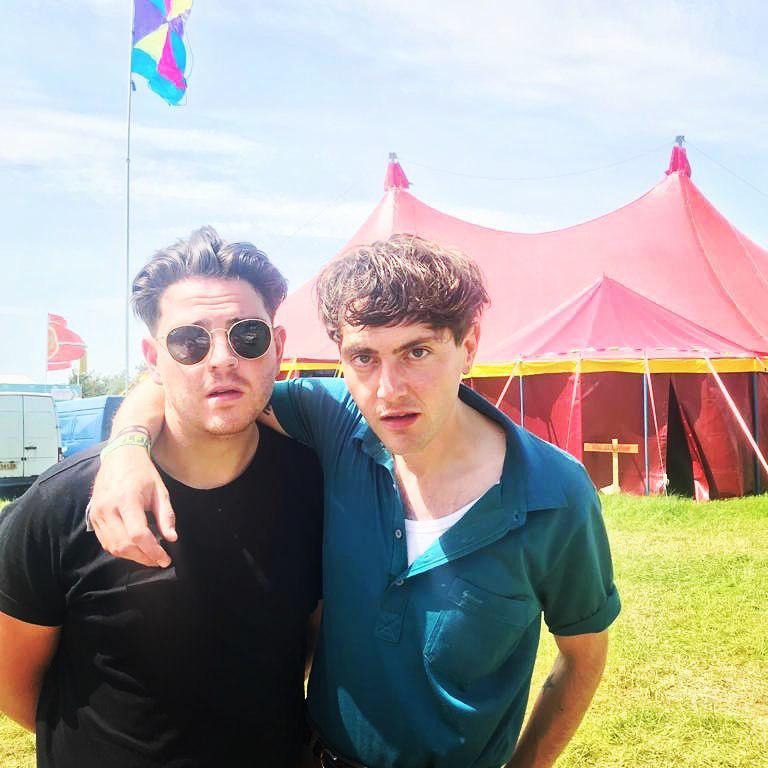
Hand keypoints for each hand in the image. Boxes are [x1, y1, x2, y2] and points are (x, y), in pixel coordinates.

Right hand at [89, 446, 176, 567]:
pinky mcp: (92, 517)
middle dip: (144, 557)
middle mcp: (108, 509)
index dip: (152, 551)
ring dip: (132, 557)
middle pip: (124, 545)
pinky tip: (134, 549)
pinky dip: (120, 550)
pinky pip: (105, 542)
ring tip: (149, 556)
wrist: (119, 457)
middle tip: (159, 560)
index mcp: (127, 500)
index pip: (138, 534)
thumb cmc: (143, 473)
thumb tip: (172, 538)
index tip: (165, 559)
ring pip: (113, 547)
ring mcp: (97, 514)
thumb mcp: (160, 490)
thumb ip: (166, 515)